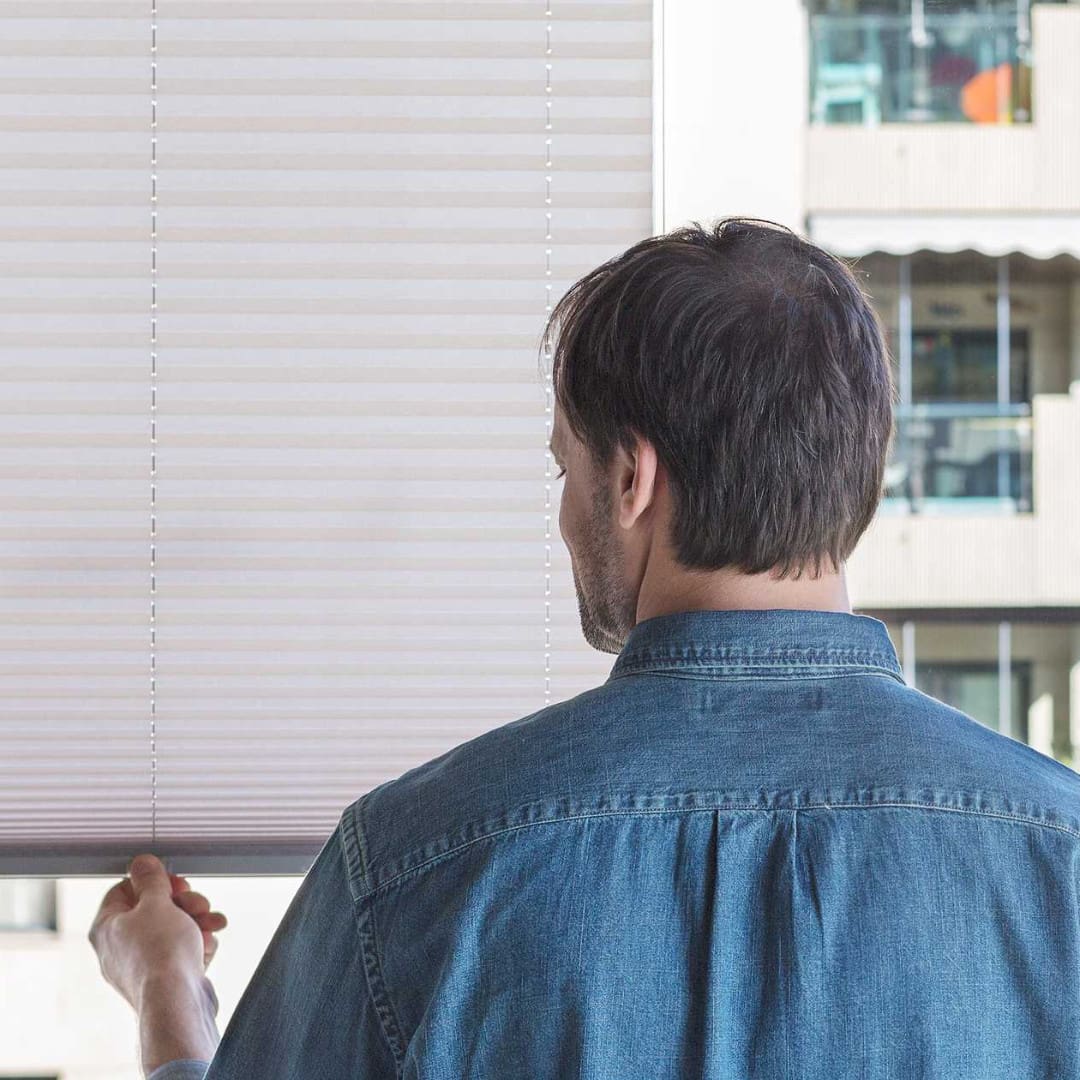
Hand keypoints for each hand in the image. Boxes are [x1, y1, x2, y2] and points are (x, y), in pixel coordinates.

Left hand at [88, 853, 227, 1012]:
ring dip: (197, 921)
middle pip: (154, 909)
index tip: (175, 882)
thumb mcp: (157, 902)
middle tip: (198, 904)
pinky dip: (197, 945)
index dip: (154, 881)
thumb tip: (141, 862)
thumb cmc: (160, 953)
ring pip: (173, 929)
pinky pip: (181, 951)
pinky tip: (207, 946)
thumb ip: (151, 880)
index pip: (125, 890)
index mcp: (106, 927)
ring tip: (213, 924)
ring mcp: (141, 966)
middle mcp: (118, 948)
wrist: (176, 1001)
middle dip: (184, 903)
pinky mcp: (163, 980)